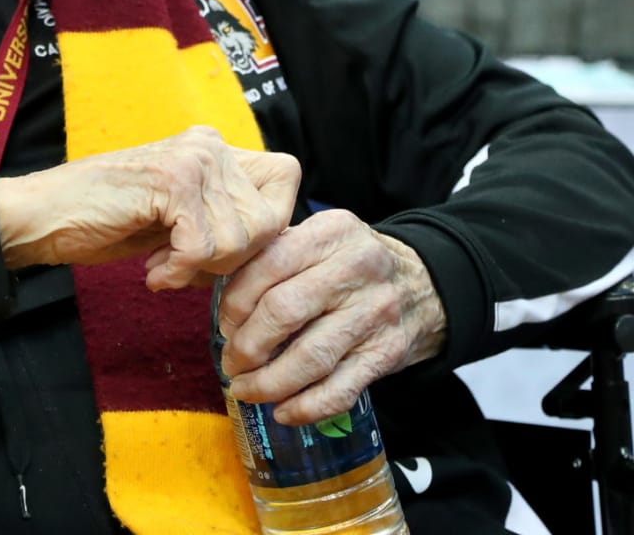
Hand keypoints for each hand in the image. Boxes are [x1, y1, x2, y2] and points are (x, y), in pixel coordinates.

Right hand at [0, 126, 300, 288]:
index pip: (287, 175)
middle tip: (187, 262)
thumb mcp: (181, 214)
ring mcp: (191, 159)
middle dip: (232, 259)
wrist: (46, 215)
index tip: (230, 247)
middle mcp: (208, 144)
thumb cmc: (110, 219)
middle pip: (270, 220)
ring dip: (200, 269)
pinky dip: (178, 273)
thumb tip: (280, 242)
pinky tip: (153, 271)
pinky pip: (203, 250)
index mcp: (214, 147)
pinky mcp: (171, 183)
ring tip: (164, 262)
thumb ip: (225, 216)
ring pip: (239, 240)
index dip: (273, 221)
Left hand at [215, 208, 447, 423]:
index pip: (268, 264)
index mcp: (329, 232)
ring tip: (245, 390)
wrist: (423, 284)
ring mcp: (374, 313)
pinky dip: (306, 407)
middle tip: (230, 363)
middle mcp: (355, 269)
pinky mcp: (388, 353)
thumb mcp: (320, 239)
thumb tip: (221, 299)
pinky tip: (282, 411)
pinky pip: (341, 389)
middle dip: (247, 345)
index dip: (235, 301)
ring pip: (311, 357)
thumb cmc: (351, 262)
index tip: (224, 325)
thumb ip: (276, 255)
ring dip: (268, 382)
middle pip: (284, 311)